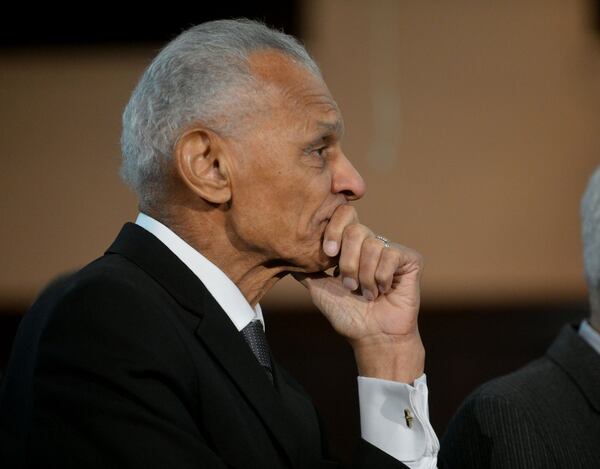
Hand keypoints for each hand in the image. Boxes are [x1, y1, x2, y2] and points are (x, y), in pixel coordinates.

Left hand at [294, 205, 424, 382]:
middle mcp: (372, 243)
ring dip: (365, 277)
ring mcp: (391, 250)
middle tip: (349, 285)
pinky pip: (391, 255)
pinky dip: (382, 278)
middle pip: (356, 230)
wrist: (372, 337)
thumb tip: (284, 252)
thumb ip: (306, 268)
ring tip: (367, 294)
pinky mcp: (410, 259)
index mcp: (351, 246)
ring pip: (373, 245)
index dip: (334, 230)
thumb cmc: (348, 315)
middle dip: (348, 263)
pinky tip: (384, 291)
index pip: (343, 216)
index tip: (328, 253)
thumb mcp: (319, 288)